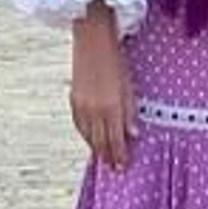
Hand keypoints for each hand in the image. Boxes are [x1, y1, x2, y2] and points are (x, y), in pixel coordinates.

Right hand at [70, 8, 137, 170]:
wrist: (92, 39)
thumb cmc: (115, 59)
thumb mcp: (129, 85)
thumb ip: (130, 111)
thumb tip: (133, 134)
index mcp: (111, 106)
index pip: (116, 139)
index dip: (120, 155)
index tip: (123, 167)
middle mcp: (94, 110)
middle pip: (101, 141)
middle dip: (108, 156)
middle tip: (114, 169)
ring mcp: (82, 105)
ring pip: (88, 135)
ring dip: (96, 148)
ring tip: (103, 158)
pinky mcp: (74, 99)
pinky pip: (79, 125)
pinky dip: (85, 135)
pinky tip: (90, 139)